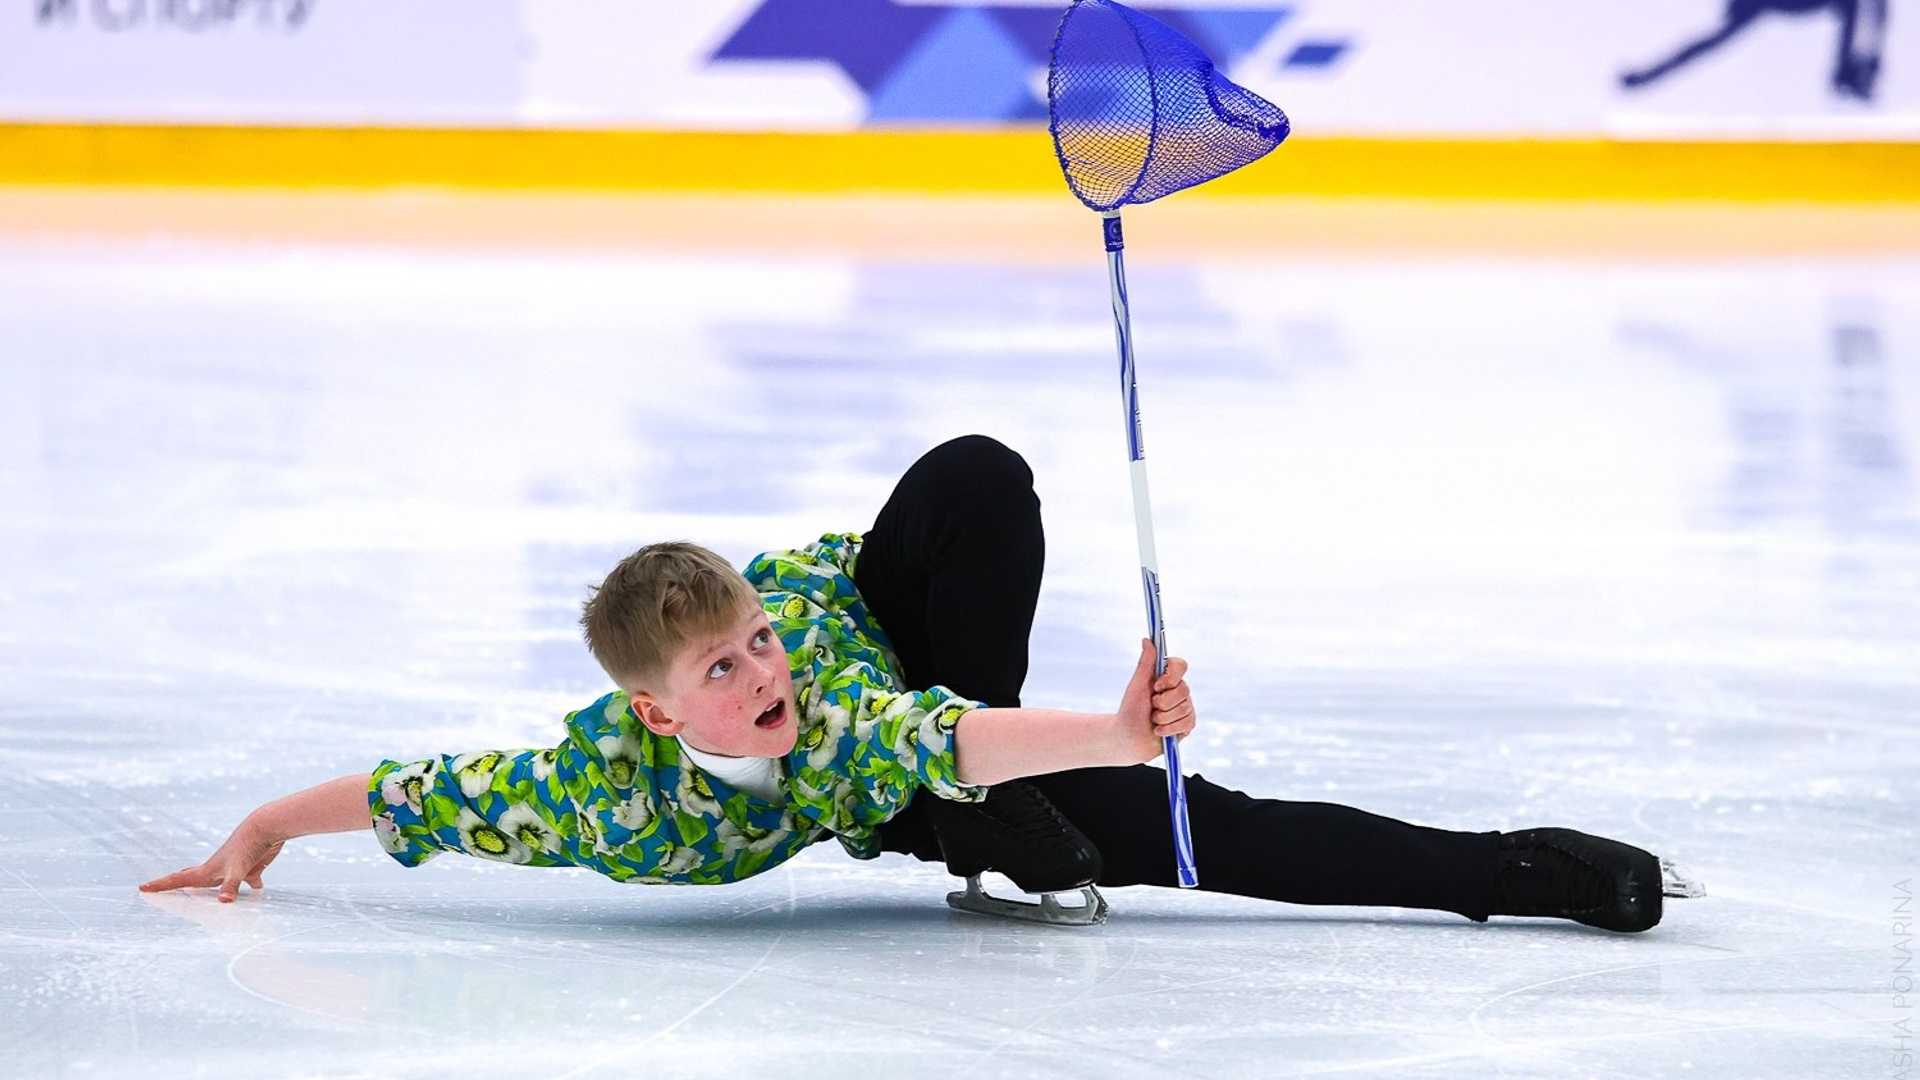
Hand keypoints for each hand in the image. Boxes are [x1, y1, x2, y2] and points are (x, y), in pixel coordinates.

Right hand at [139, 815, 285, 902]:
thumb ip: (230, 886)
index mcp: (208, 870)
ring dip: (213, 890)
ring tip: (205, 898)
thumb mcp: (238, 869)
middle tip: (161, 889)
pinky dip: (250, 889)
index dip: (161, 885)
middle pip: (194, 878)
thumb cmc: (248, 845)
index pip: (179, 879)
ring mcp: (234, 868)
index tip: (141, 887)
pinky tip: (255, 894)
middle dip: (178, 885)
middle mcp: (218, 868)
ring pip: (220, 882)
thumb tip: (223, 902)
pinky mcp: (252, 867)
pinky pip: (249, 882)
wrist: (267, 826)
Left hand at [1116, 638, 1195, 763]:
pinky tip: (1158, 732)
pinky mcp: (1187, 724)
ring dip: (1163, 718)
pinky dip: (1169, 729)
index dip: (1172, 675)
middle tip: (1151, 707)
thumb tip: (1147, 639)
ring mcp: (1185, 707)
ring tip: (1152, 721)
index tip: (1156, 685)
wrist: (1129, 739)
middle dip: (1162, 702)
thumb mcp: (1137, 685)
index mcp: (1166, 678)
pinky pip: (1186, 723)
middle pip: (1183, 690)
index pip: (1181, 665)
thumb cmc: (1130, 710)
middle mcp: (1178, 690)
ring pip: (1184, 708)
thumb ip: (1145, 663)